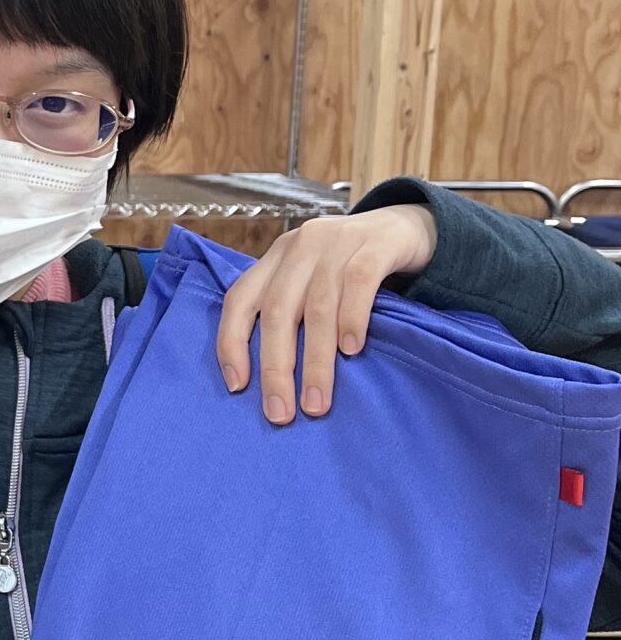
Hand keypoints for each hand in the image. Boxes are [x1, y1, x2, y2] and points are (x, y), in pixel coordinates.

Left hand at [216, 206, 437, 423]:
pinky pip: (359, 284)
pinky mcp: (376, 244)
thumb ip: (293, 312)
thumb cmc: (353, 266)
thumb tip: (273, 380)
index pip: (239, 299)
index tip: (238, 386)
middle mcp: (301, 246)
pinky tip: (352, 351)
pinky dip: (351, 320)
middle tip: (281, 413)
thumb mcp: (314, 281)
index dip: (231, 342)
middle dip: (276, 368)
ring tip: (318, 402)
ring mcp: (338, 241)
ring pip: (318, 307)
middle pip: (277, 311)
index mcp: (277, 257)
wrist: (408, 226)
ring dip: (316, 361)